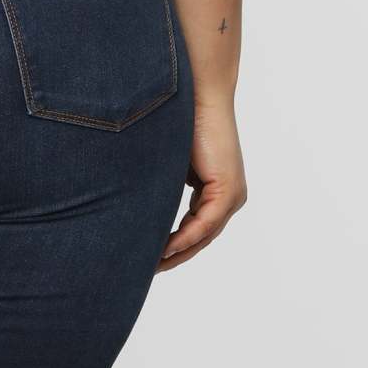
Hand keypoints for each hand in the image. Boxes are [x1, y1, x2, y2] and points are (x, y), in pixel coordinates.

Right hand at [157, 98, 245, 271]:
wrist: (197, 95)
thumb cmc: (181, 121)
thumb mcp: (169, 164)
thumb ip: (163, 187)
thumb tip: (135, 206)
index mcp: (217, 191)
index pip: (194, 230)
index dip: (171, 247)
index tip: (146, 259)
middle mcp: (229, 197)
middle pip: (200, 239)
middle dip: (173, 257)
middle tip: (144, 271)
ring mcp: (231, 195)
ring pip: (203, 236)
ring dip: (177, 253)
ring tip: (150, 266)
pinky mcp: (228, 190)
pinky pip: (205, 224)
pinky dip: (184, 238)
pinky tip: (163, 248)